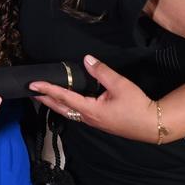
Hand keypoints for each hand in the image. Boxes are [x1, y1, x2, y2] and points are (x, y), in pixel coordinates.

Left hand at [30, 55, 157, 143]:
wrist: (152, 124)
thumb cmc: (137, 105)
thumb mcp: (119, 85)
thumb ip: (101, 71)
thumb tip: (87, 59)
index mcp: (90, 109)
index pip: (63, 96)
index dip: (47, 89)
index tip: (33, 84)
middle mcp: (87, 117)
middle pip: (60, 108)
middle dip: (45, 99)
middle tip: (31, 91)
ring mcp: (93, 121)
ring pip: (67, 112)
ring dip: (54, 103)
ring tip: (44, 95)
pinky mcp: (98, 121)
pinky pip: (76, 113)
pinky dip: (65, 106)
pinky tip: (66, 101)